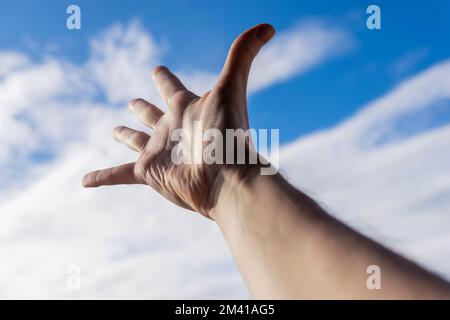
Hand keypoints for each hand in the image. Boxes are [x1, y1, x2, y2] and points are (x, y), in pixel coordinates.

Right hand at [82, 24, 274, 217]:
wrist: (228, 177)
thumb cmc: (229, 133)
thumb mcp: (230, 86)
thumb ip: (243, 53)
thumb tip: (267, 26)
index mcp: (186, 107)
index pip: (171, 87)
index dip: (163, 77)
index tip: (157, 69)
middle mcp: (172, 129)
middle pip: (153, 115)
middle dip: (142, 108)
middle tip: (133, 102)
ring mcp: (160, 151)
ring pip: (137, 142)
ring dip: (126, 137)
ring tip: (115, 130)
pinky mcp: (149, 173)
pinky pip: (119, 175)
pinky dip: (102, 177)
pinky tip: (85, 181)